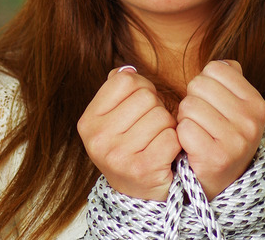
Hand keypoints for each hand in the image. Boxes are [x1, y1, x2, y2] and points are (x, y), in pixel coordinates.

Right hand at [78, 66, 181, 200]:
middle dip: (156, 109)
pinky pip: (172, 138)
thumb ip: (117, 89)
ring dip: (168, 127)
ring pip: (162, 117)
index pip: (125, 80)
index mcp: (88, 121)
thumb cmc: (131, 147)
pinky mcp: (142, 169)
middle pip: (147, 97)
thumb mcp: (114, 118)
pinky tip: (165, 155)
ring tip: (156, 142)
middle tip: (150, 129)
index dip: (141, 89)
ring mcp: (118, 156)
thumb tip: (128, 69)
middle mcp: (98, 139)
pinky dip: (175, 144)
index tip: (139, 108)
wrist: (138, 195)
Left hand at [176, 60, 264, 199]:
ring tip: (197, 133)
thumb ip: (231, 79)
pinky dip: (181, 136)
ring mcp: (236, 141)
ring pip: (189, 106)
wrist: (220, 182)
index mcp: (257, 104)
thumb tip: (224, 63)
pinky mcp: (215, 158)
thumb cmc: (221, 137)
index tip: (210, 103)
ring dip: (184, 119)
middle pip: (199, 85)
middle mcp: (251, 122)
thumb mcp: (235, 107)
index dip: (205, 83)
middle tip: (200, 120)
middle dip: (192, 100)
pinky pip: (184, 129)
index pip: (216, 68)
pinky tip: (192, 146)